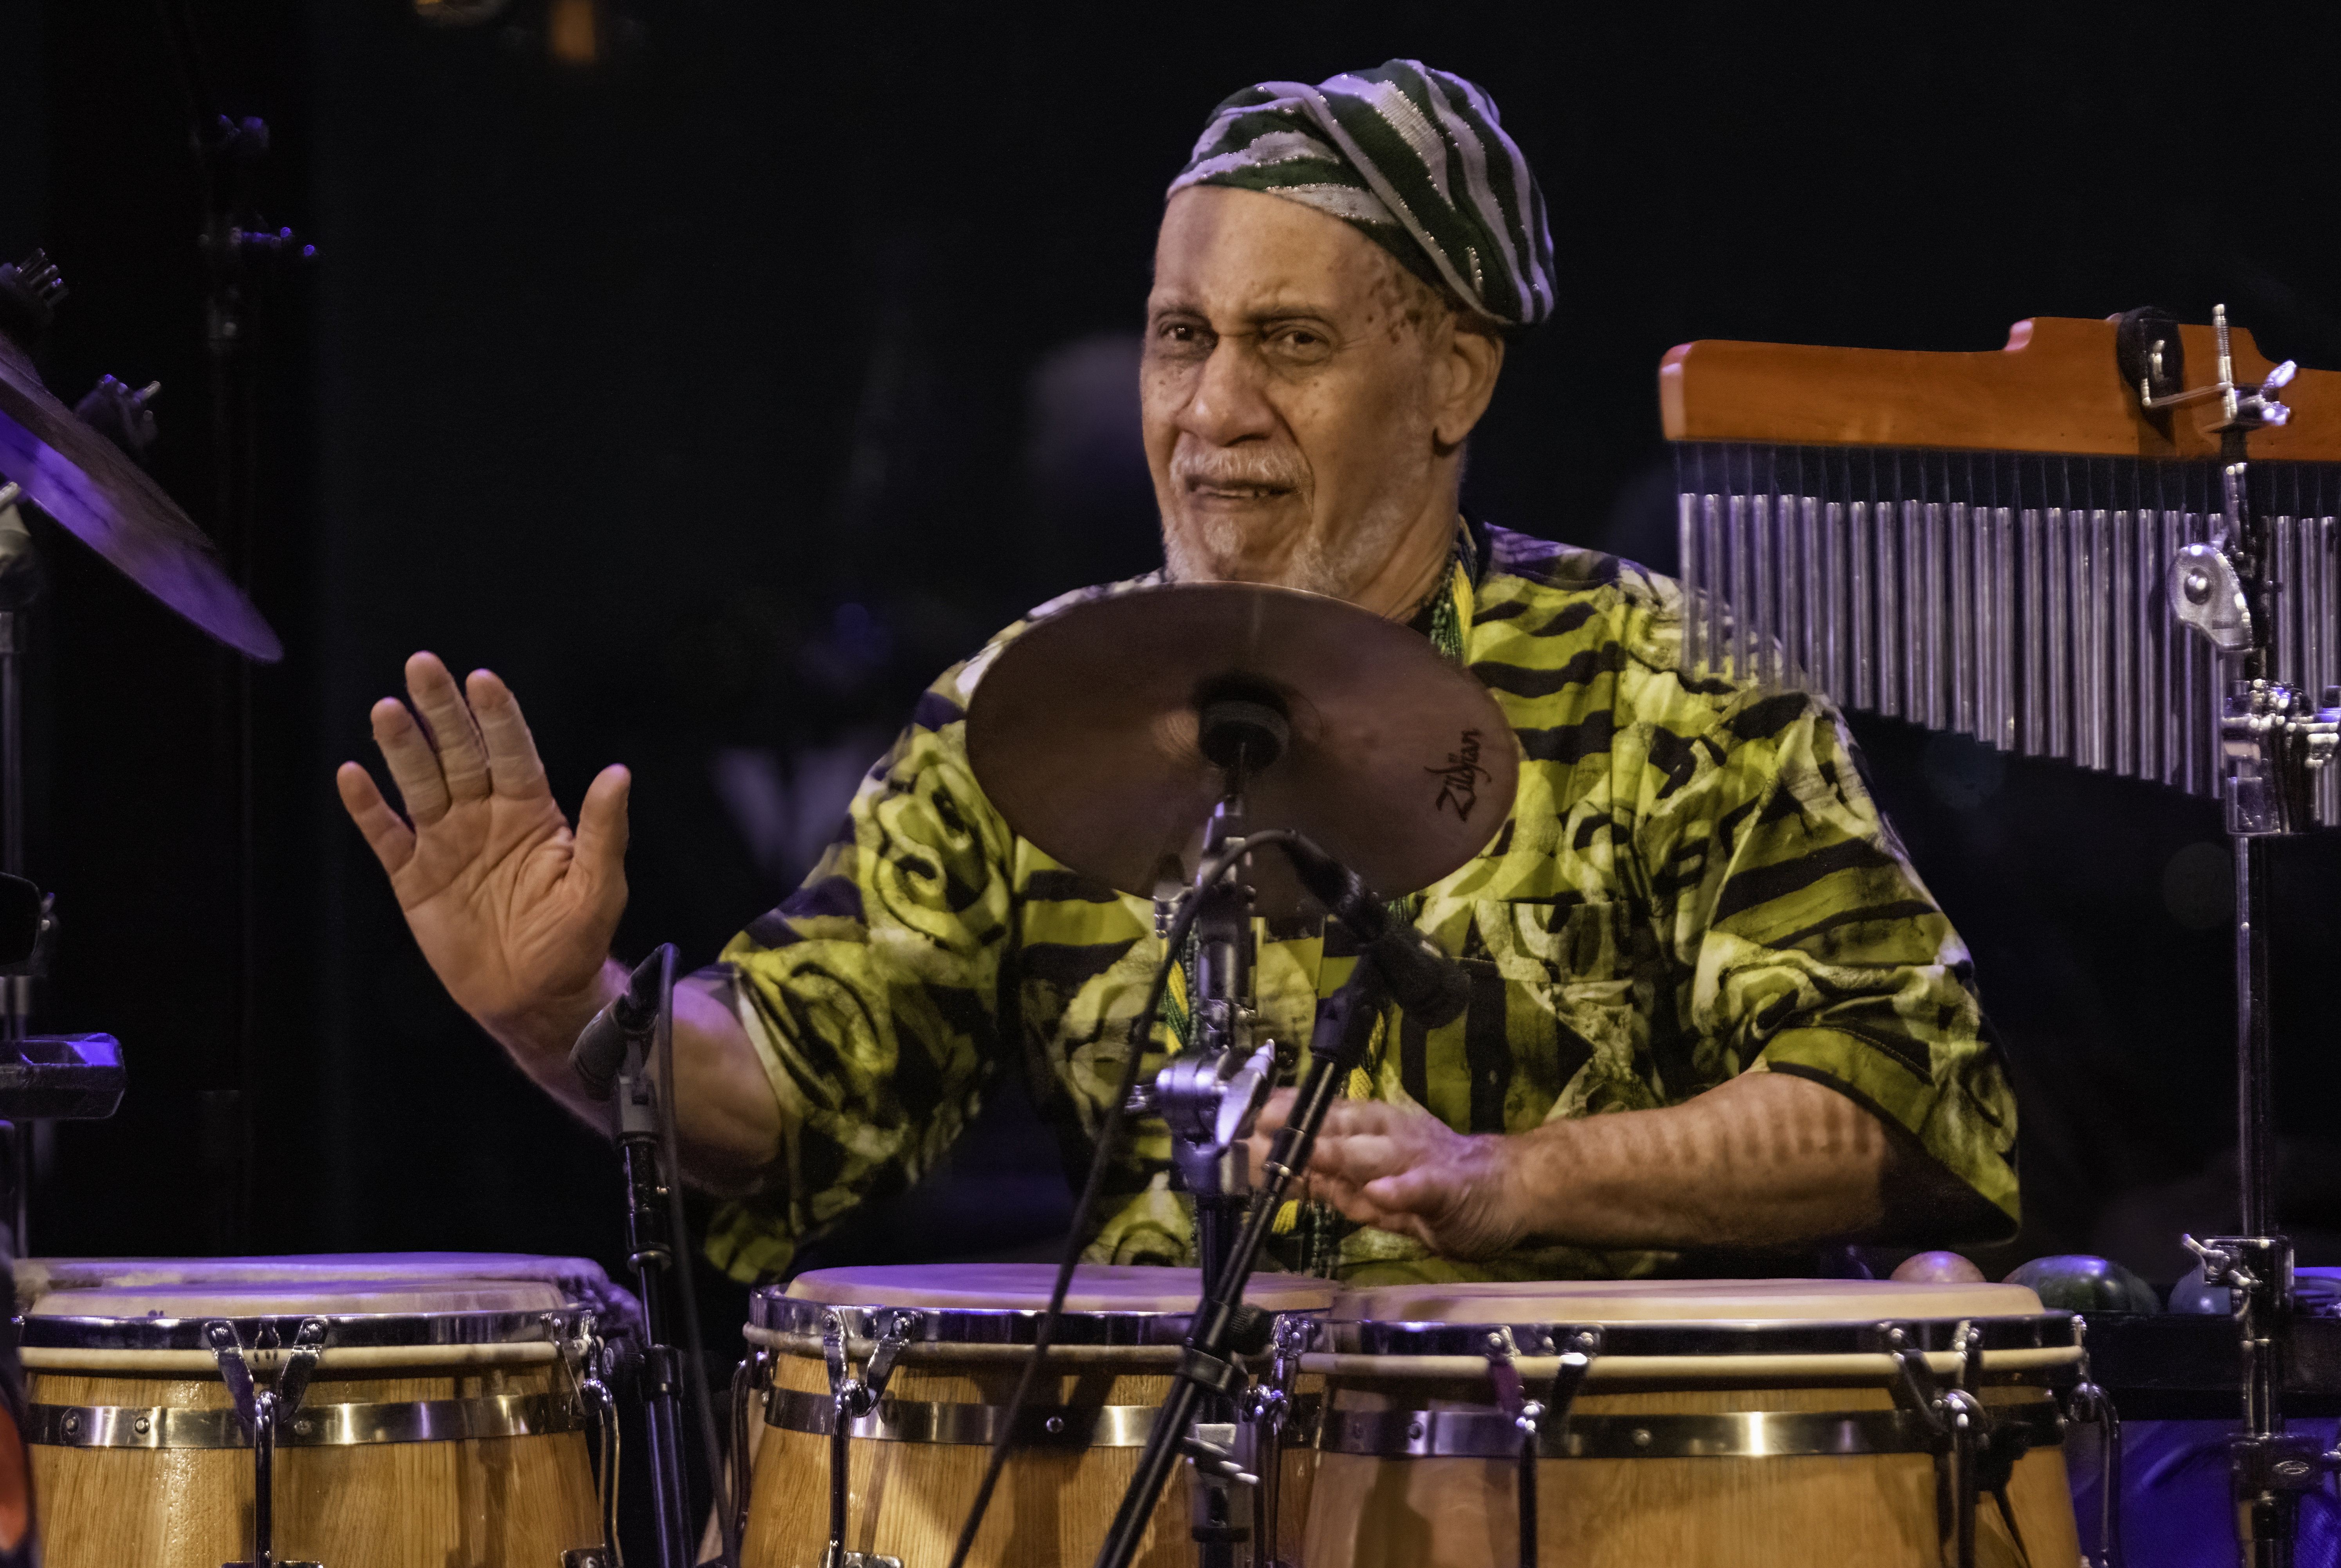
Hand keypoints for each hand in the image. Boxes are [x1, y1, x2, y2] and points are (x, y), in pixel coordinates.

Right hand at [335, 653, 628, 1059]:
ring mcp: (446, 843)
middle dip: (441, 710)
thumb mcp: (599, 885)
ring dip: (402, 747)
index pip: (511, 752)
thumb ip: (604, 829)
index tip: (482, 679)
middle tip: (422, 666)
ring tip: (387, 708)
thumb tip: (618, 774)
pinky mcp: (413, 877)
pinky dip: (368, 807)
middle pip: (459, 753)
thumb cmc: (574, 939)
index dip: (497, 717)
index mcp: (530, 812)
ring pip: (419, 783)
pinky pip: (386, 834)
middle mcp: (484, 816)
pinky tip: (352, 774)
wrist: (535, 997)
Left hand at [1254, 1090, 1528, 1259]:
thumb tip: (1283, 1178)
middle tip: (1254, 1134)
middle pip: (1337, 1130)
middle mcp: (1390, 1137)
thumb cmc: (1439, 1185)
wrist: (1511, 1187)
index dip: (1280, 1120)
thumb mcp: (1377, 1187)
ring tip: (1309, 1154)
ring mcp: (1419, 1159)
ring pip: (1373, 1153)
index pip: (1319, 1119)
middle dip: (1294, 1133)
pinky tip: (1380, 1193)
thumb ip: (1334, 1184)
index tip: (1240, 1122)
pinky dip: (1399, 1190)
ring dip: (1338, 1153)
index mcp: (1373, 1131)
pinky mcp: (1447, 1187)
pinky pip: (1420, 1187)